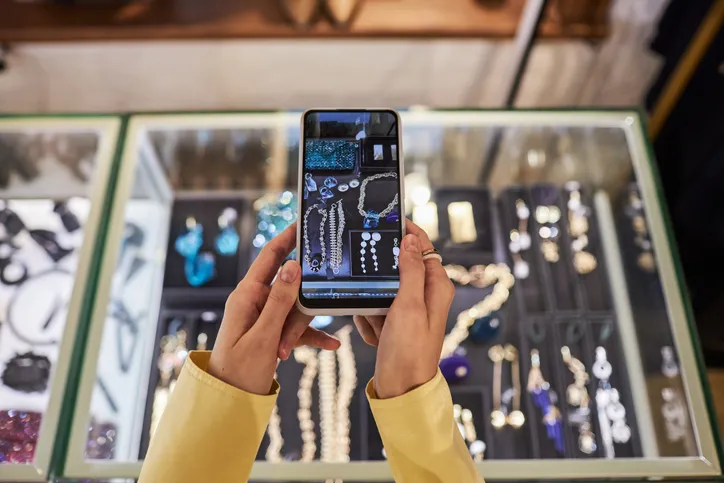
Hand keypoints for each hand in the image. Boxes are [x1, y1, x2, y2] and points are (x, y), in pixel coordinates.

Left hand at [208, 223, 340, 394]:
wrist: (228, 401)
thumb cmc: (240, 370)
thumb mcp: (264, 336)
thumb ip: (279, 301)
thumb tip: (292, 266)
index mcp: (246, 296)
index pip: (270, 256)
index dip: (287, 237)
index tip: (305, 220)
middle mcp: (254, 301)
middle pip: (288, 283)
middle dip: (308, 293)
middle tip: (333, 281)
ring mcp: (263, 316)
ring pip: (295, 306)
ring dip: (309, 322)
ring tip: (330, 337)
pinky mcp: (270, 331)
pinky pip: (295, 326)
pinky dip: (310, 334)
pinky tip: (332, 344)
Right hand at [354, 221, 454, 398]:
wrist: (400, 389)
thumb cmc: (409, 350)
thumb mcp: (408, 305)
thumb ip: (410, 270)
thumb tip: (411, 240)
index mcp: (436, 287)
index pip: (423, 247)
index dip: (408, 233)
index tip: (388, 222)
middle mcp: (425, 296)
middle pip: (396, 269)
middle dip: (379, 283)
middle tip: (373, 295)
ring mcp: (409, 310)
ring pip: (380, 291)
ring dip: (372, 308)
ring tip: (378, 328)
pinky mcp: (395, 324)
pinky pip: (374, 311)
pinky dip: (370, 322)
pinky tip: (377, 338)